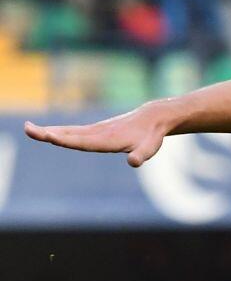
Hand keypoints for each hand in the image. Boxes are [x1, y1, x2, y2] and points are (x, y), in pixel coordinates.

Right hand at [25, 103, 171, 166]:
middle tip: (27, 130)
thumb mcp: (150, 148)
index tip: (49, 136)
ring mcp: (95, 130)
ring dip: (49, 131)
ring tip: (29, 129)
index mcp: (108, 139)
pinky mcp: (95, 130)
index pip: (83, 142)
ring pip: (68, 131)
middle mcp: (98, 133)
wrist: (153, 117)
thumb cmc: (151, 136)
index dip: (66, 140)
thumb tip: (134, 162)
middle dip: (48, 133)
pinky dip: (58, 131)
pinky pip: (73, 131)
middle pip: (69, 134)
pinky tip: (48, 132)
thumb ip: (141, 156)